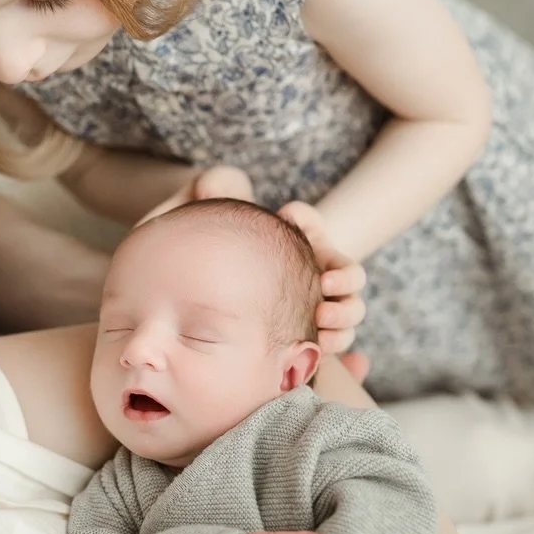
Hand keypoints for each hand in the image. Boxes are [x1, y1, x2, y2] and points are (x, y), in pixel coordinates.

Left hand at [141, 174, 368, 379]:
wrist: (186, 299)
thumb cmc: (198, 249)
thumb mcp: (199, 214)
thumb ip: (211, 187)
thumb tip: (216, 184)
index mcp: (290, 239)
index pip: (309, 223)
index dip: (308, 221)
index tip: (287, 216)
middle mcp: (308, 273)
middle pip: (347, 273)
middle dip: (344, 277)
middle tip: (324, 284)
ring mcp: (308, 308)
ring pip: (347, 313)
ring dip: (344, 317)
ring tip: (319, 320)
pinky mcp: (301, 340)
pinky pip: (332, 346)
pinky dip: (337, 349)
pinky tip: (317, 349)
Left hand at [277, 202, 366, 361]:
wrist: (273, 269)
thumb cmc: (288, 244)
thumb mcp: (294, 225)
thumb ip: (298, 216)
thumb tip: (291, 214)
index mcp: (339, 271)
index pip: (355, 277)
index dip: (345, 280)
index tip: (326, 280)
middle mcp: (340, 299)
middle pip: (355, 312)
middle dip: (341, 315)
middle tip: (320, 314)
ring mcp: (329, 323)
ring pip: (344, 337)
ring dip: (335, 341)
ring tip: (316, 341)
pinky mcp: (312, 342)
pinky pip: (327, 357)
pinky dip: (330, 363)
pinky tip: (317, 364)